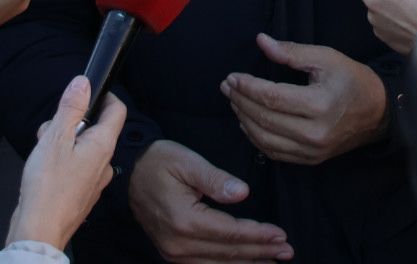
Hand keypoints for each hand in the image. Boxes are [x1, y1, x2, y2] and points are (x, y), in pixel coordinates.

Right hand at [6, 75, 124, 249]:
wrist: (40, 230)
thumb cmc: (47, 187)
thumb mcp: (56, 138)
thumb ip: (71, 109)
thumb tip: (83, 83)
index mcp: (103, 145)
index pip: (117, 110)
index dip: (104, 96)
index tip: (86, 92)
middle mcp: (104, 162)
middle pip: (95, 128)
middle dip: (72, 123)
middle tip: (51, 131)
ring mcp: (94, 179)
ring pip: (82, 147)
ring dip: (63, 143)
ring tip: (43, 153)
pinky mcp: (81, 191)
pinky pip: (76, 165)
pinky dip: (61, 161)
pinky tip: (44, 170)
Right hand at [127, 139, 293, 262]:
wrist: (130, 171)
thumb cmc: (160, 162)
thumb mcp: (187, 162)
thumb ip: (216, 179)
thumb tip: (243, 193)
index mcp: (184, 220)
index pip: (231, 233)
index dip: (258, 235)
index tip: (281, 235)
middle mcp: (178, 244)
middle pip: (228, 253)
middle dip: (260, 252)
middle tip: (287, 251)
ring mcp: (173, 253)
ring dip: (248, 263)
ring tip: (273, 261)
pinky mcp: (172, 254)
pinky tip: (245, 263)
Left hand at [221, 34, 387, 165]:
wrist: (378, 112)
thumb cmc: (352, 79)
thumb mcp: (325, 57)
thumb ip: (291, 52)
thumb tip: (261, 41)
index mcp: (319, 104)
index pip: (272, 97)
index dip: (247, 87)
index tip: (232, 77)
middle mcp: (314, 132)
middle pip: (265, 119)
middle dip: (241, 102)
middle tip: (227, 87)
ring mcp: (312, 151)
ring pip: (265, 140)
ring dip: (244, 120)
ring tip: (235, 102)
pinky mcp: (311, 160)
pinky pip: (275, 153)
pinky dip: (256, 138)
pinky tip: (248, 122)